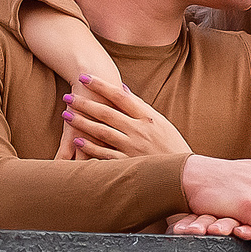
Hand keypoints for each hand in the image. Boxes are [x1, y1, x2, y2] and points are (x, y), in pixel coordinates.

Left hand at [62, 78, 190, 159]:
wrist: (184, 174)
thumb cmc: (171, 146)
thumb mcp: (161, 122)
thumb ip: (140, 107)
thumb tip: (122, 89)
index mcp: (149, 117)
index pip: (120, 96)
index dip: (101, 85)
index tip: (85, 77)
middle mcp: (140, 130)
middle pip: (107, 113)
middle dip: (85, 103)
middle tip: (68, 96)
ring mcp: (133, 148)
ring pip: (102, 132)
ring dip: (82, 123)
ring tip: (66, 114)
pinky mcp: (128, 164)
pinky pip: (104, 154)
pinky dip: (90, 147)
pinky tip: (76, 140)